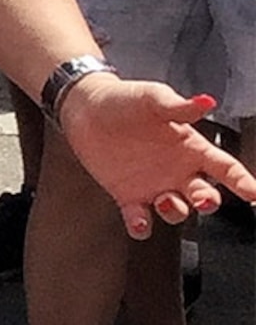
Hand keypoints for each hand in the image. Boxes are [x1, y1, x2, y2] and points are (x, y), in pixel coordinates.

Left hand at [57, 74, 255, 241]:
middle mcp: (177, 171)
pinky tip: (139, 221)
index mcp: (191, 148)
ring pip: (176, 210)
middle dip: (208, 202)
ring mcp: (154, 185)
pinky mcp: (127, 195)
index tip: (253, 193)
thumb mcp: (154, 98)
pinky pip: (140, 219)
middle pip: (205, 194)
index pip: (226, 168)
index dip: (242, 181)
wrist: (86, 108)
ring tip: (165, 201)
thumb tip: (206, 101)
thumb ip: (179, 106)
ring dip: (175, 212)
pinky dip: (141, 226)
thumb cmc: (125, 100)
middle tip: (204, 199)